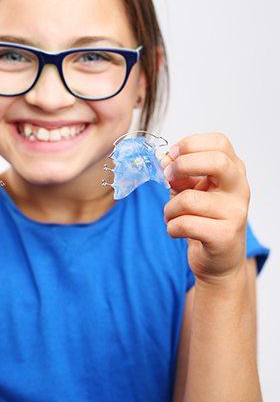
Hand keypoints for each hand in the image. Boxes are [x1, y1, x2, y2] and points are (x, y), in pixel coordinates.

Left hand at [160, 132, 250, 283]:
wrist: (219, 259)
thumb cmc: (204, 218)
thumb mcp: (191, 189)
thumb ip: (178, 173)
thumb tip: (162, 159)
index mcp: (232, 170)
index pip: (220, 142)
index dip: (191, 144)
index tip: (172, 154)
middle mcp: (239, 188)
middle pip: (217, 161)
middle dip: (182, 166)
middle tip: (168, 176)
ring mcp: (235, 213)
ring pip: (190, 199)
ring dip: (169, 208)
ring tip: (170, 215)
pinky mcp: (225, 236)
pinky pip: (186, 224)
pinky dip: (171, 227)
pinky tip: (175, 230)